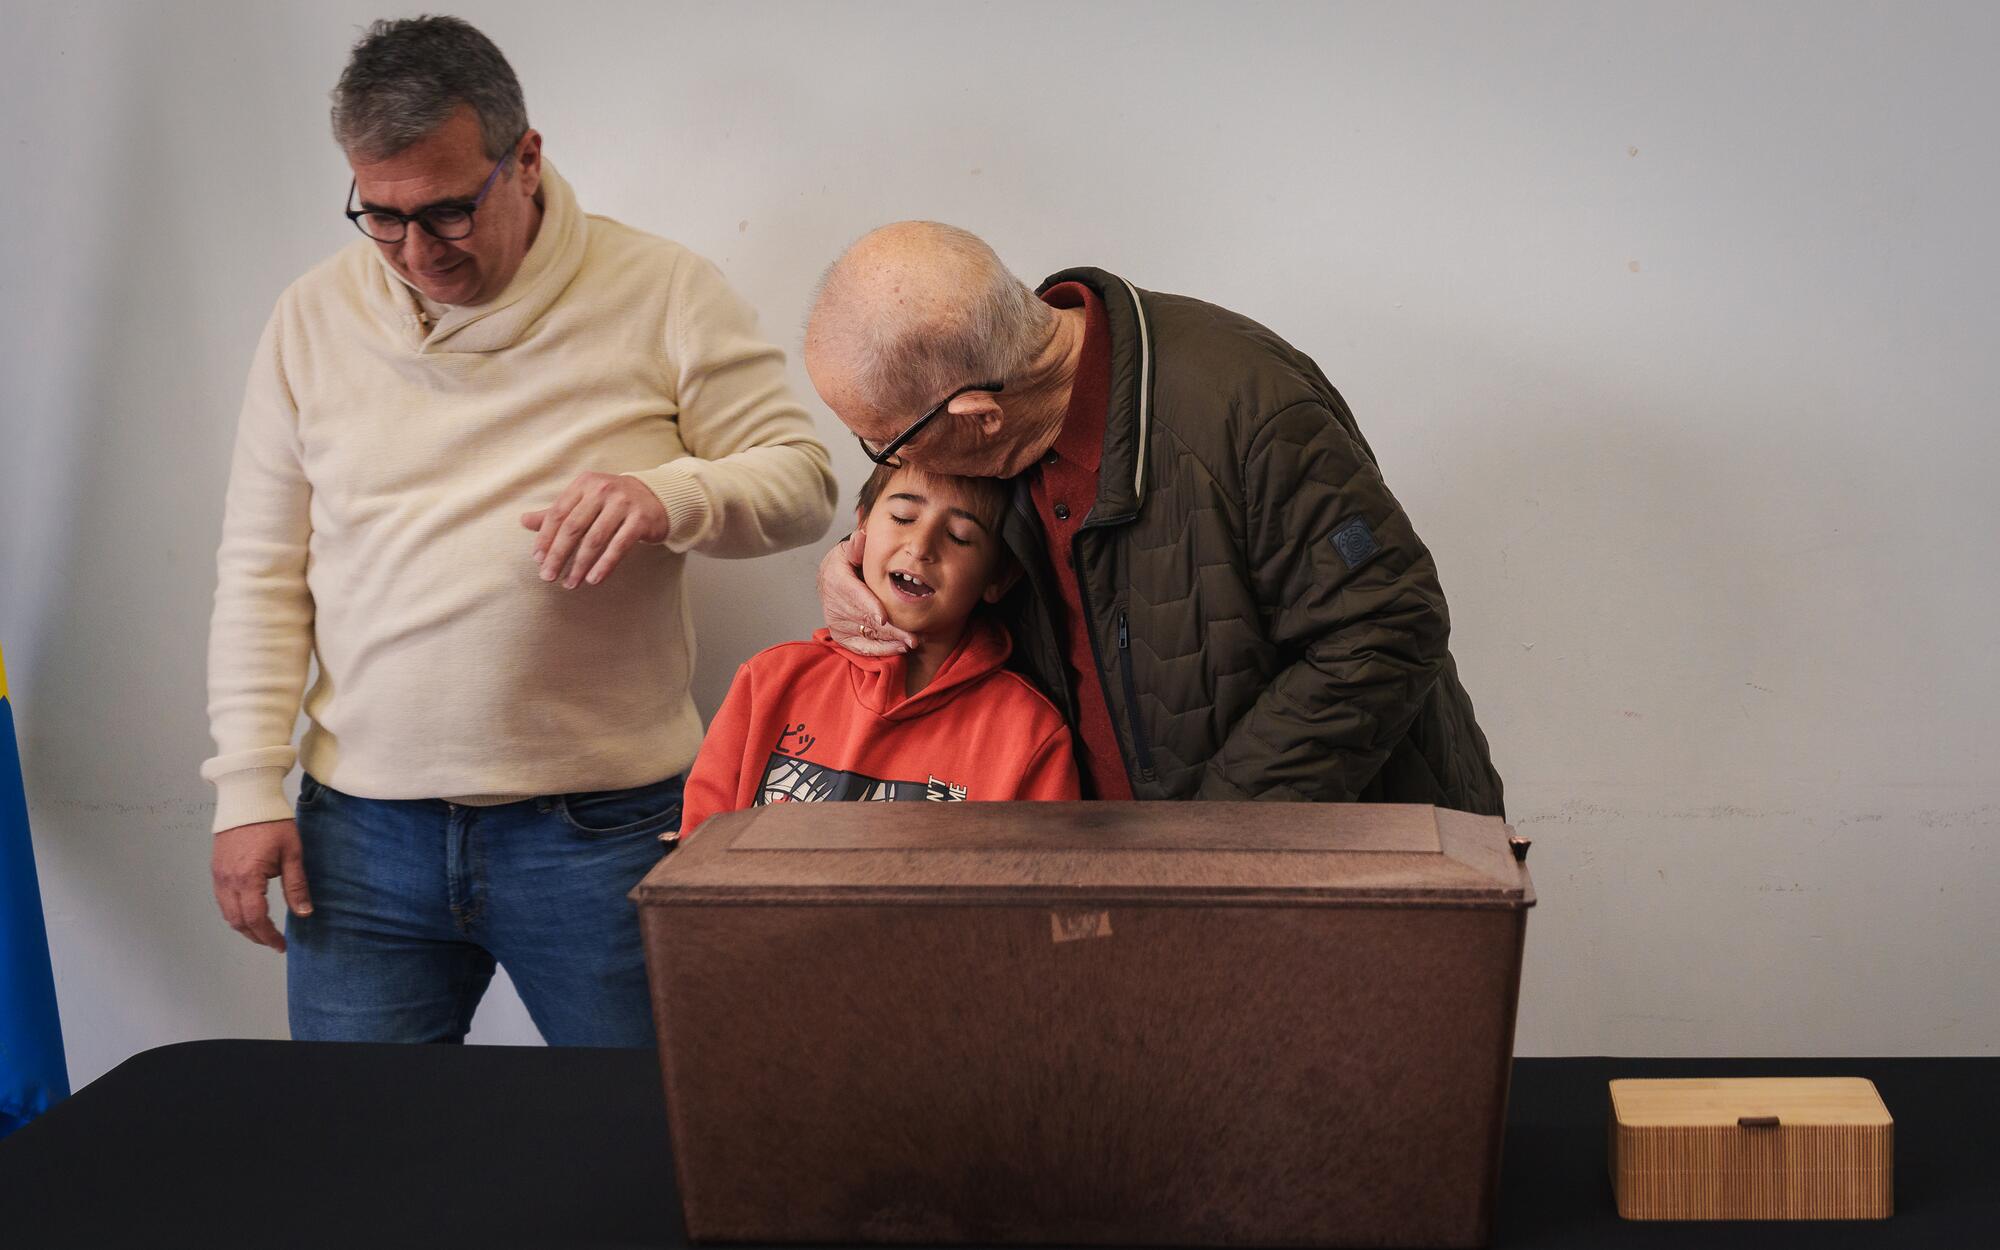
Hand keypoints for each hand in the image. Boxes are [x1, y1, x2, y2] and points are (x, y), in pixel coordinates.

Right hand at [211, 819, 311, 952]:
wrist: (247, 798)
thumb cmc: (273, 823)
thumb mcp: (292, 853)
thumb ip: (296, 886)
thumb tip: (304, 913)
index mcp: (248, 878)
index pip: (255, 919)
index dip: (268, 936)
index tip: (281, 945)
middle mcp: (228, 880)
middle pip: (238, 921)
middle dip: (256, 935)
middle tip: (274, 941)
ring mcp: (219, 875)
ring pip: (227, 913)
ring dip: (244, 925)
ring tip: (264, 930)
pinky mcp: (216, 869)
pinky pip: (222, 899)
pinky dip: (235, 912)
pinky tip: (250, 911)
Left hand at [520, 473, 669, 588]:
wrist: (657, 497)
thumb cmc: (613, 502)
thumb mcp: (585, 501)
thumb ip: (556, 513)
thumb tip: (523, 521)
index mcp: (584, 484)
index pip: (558, 513)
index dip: (546, 538)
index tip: (538, 559)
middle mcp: (603, 490)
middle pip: (573, 527)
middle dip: (558, 555)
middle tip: (548, 576)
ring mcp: (623, 504)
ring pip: (595, 539)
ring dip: (580, 565)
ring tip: (571, 583)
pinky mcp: (640, 519)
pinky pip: (619, 546)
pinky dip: (605, 565)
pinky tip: (594, 579)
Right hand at [818, 530, 915, 655]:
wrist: (833, 577)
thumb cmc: (849, 561)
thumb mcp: (851, 549)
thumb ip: (858, 546)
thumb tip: (861, 538)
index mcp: (836, 577)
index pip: (853, 594)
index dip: (868, 606)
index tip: (883, 618)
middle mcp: (833, 601)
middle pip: (864, 619)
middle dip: (889, 630)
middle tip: (912, 637)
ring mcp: (835, 620)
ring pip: (865, 634)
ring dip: (888, 642)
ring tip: (910, 644)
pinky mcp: (840, 635)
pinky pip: (860, 647)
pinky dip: (879, 650)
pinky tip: (897, 650)